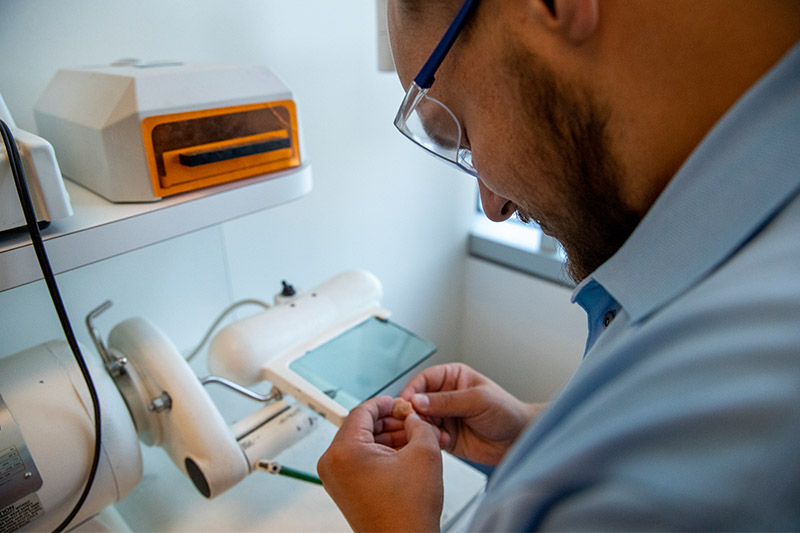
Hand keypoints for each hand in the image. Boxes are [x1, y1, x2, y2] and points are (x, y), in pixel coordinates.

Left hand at [317, 396, 443, 531]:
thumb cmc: (408, 512)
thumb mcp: (424, 454)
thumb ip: (419, 424)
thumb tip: (414, 417)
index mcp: (344, 451)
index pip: (362, 411)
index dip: (385, 403)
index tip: (399, 402)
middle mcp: (333, 464)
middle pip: (360, 426)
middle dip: (389, 422)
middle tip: (410, 421)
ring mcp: (336, 478)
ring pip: (361, 443)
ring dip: (386, 437)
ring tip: (413, 439)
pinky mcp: (344, 489)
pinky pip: (360, 460)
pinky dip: (380, 454)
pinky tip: (404, 454)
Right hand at [401, 363, 544, 465]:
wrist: (519, 439)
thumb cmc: (506, 411)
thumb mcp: (476, 400)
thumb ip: (446, 401)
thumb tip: (418, 400)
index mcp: (453, 377)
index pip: (424, 379)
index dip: (413, 390)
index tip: (407, 402)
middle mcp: (445, 396)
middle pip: (417, 401)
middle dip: (415, 412)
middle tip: (416, 421)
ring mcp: (444, 417)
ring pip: (420, 421)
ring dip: (424, 428)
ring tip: (437, 433)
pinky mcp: (445, 436)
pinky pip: (428, 437)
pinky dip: (432, 440)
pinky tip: (445, 442)